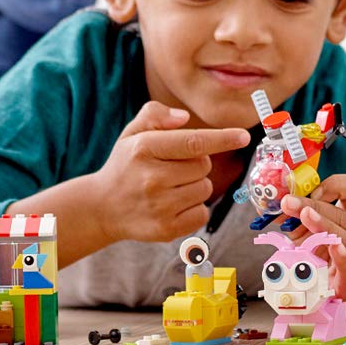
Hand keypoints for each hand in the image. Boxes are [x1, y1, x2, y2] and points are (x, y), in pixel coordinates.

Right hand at [95, 101, 248, 245]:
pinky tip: (173, 206)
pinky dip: (193, 208)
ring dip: (194, 186)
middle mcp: (152, 178)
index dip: (222, 138)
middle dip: (195, 164)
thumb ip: (155, 115)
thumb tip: (184, 118)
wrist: (102, 208)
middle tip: (171, 169)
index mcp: (144, 148)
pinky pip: (201, 213)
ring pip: (204, 189)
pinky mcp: (166, 229)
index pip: (193, 142)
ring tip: (169, 188)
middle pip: (204, 165)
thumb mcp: (131, 133)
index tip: (243, 136)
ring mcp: (159, 206)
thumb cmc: (125, 166)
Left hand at [280, 174, 345, 306]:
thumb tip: (269, 208)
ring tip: (304, 216)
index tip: (313, 191)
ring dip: (322, 225)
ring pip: (345, 237)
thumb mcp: (315, 234)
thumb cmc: (329, 259)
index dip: (336, 185)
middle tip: (288, 202)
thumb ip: (298, 220)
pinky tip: (333, 248)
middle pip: (342, 214)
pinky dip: (342, 256)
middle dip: (312, 205)